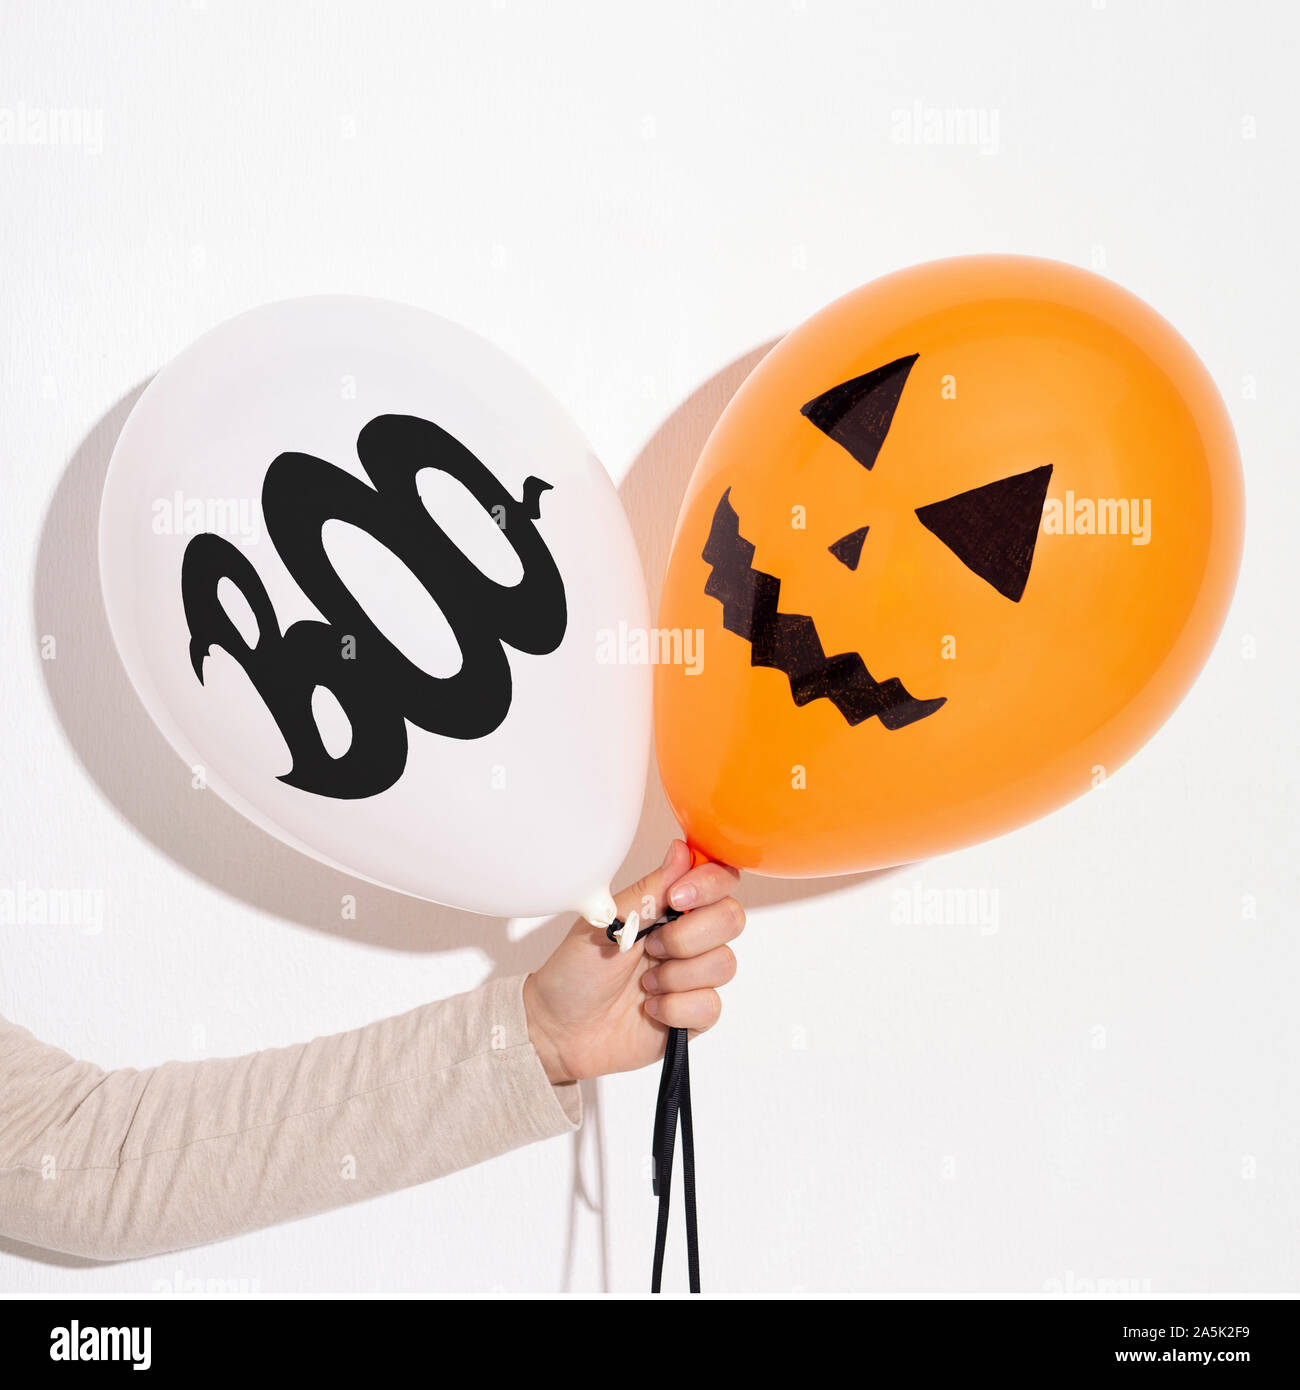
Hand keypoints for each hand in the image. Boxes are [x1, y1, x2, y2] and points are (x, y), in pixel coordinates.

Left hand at [523, 841, 743, 1083]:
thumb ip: (650, 890)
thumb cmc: (576, 972)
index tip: (677, 898)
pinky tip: (650, 1010)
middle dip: (688, 936)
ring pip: (724, 964)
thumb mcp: (606, 922)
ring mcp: (693, 977)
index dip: (709, 884)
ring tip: (644, 984)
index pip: (718, 880)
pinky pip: (711, 1005)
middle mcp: (688, 938)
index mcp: (667, 908)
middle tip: (651, 947)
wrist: (560, 1031)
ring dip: (676, 976)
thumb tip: (682, 850)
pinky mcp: (694, 1015)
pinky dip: (675, 1008)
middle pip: (731, 918)